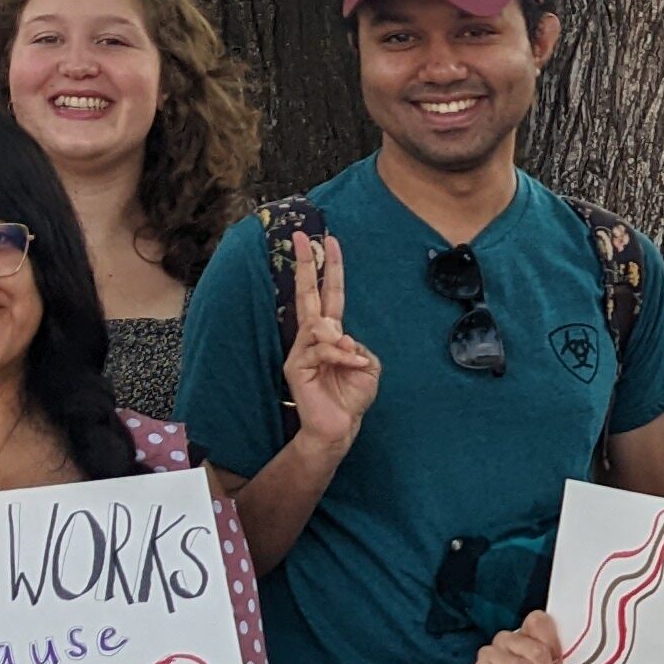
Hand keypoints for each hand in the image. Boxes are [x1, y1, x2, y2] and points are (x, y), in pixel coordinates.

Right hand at [280, 234, 381, 457]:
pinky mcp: (296, 366)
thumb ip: (358, 346)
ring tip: (353, 359)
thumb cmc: (351, 396)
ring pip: (318, 326)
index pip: (329, 294)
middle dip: (306, 264)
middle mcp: (313, 336)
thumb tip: (342, 337)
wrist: (340, 426)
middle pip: (307, 293)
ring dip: (340, 341)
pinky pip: (321, 349)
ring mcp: (301, 349)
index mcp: (331, 333)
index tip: (330, 241)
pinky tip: (353, 365)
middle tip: (302, 237)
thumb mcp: (367, 366)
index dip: (331, 269)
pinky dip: (341, 356)